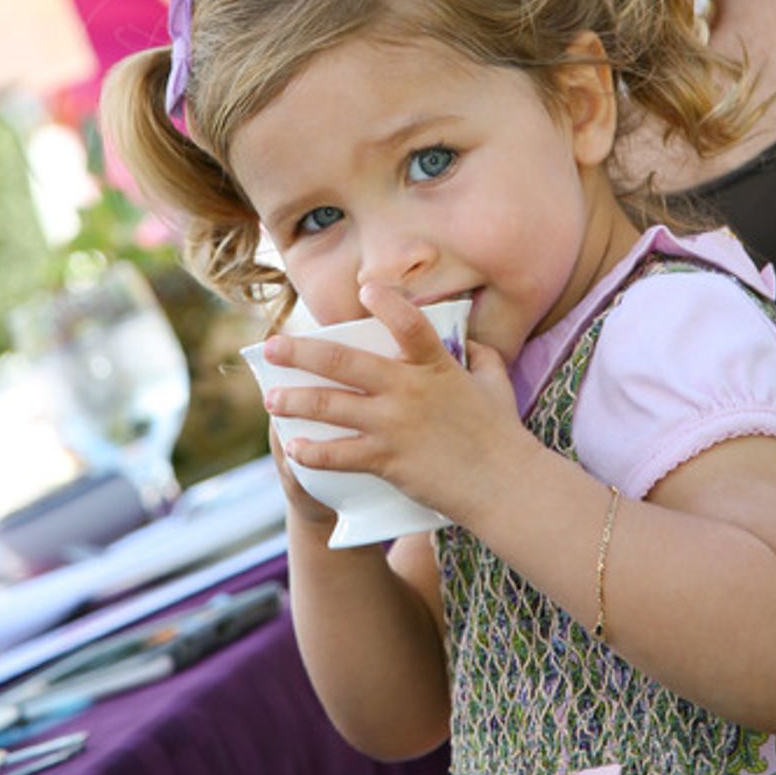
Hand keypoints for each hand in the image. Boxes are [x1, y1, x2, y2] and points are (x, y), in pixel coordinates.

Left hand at [259, 284, 523, 523]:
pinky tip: (294, 449)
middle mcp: (408, 389)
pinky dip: (314, 452)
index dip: (386, 301)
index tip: (365, 289)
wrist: (503, 486)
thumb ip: (480, 356)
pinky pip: (340, 454)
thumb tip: (469, 341)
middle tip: (272, 347)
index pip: (408, 321)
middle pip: (343, 362)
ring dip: (295, 400)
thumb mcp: (496, 383)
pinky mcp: (388, 459)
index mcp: (436, 365)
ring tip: (271, 399)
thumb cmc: (501, 433)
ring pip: (331, 406)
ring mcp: (394, 424)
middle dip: (301, 352)